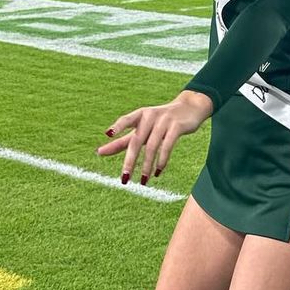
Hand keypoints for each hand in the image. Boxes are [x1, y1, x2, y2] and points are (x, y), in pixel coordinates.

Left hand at [98, 90, 213, 182]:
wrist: (190, 107)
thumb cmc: (160, 120)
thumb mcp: (142, 129)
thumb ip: (122, 140)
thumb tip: (99, 152)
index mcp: (140, 115)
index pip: (126, 119)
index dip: (118, 126)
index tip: (108, 134)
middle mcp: (150, 116)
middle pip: (137, 140)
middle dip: (130, 161)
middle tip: (125, 179)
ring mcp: (164, 121)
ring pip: (152, 146)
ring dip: (147, 166)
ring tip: (143, 181)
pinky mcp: (177, 127)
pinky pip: (167, 146)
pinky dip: (162, 161)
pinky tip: (158, 172)